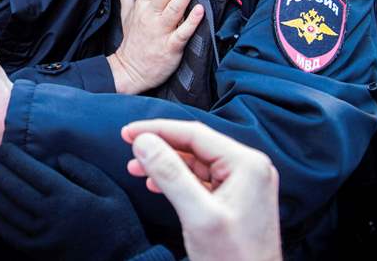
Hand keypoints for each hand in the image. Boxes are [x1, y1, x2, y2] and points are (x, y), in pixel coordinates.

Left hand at [0, 145, 148, 259]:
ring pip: (5, 209)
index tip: (3, 148)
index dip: (12, 157)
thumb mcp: (112, 192)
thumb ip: (85, 171)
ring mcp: (39, 235)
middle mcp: (49, 215)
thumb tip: (59, 157)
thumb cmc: (118, 225)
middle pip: (12, 188)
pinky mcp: (35, 251)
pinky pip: (6, 232)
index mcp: (67, 196)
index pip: (30, 171)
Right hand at [108, 0, 203, 94]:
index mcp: (142, 5)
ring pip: (175, 6)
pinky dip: (191, 21)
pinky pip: (182, 32)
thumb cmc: (132, 41)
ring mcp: (160, 30)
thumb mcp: (126, 12)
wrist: (129, 71)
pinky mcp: (170, 47)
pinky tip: (201, 9)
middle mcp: (151, 15)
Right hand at [122, 120, 282, 260]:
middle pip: (194, 145)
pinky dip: (176, 179)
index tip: (128, 132)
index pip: (194, 134)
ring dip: (164, 162)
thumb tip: (144, 142)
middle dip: (159, 146)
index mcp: (247, 164)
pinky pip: (200, 179)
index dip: (157, 130)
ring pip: (195, 162)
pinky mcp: (234, 199)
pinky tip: (155, 183)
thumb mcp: (198, 216)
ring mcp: (243, 184)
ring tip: (136, 167)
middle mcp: (248, 168)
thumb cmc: (235, 260)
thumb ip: (170, 174)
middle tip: (128, 146)